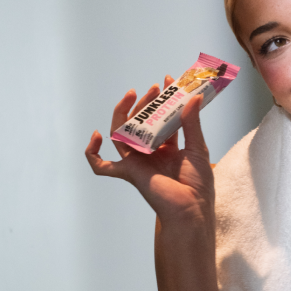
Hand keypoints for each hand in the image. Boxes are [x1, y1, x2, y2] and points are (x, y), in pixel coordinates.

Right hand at [85, 77, 213, 226]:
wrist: (190, 209)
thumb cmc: (198, 185)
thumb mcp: (198, 148)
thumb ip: (192, 123)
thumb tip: (194, 97)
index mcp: (168, 149)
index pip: (161, 120)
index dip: (163, 101)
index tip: (167, 82)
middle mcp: (150, 154)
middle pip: (140, 123)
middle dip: (146, 104)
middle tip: (155, 88)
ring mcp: (137, 162)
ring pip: (122, 133)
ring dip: (125, 113)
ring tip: (134, 94)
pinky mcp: (128, 172)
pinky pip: (102, 165)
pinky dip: (93, 153)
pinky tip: (96, 136)